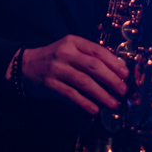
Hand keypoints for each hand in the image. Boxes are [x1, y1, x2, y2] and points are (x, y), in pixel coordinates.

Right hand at [14, 35, 128, 113]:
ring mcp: (56, 68)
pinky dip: (84, 103)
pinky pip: (71, 94)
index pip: (98, 51)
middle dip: (111, 80)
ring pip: (84, 82)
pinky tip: (94, 109)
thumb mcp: (71, 49)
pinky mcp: (50, 84)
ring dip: (101, 94)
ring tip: (113, 104)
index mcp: (73, 42)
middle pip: (93, 66)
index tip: (125, 74)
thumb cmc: (55, 58)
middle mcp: (65, 53)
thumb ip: (89, 56)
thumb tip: (116, 71)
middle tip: (123, 91)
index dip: (114, 63)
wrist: (26, 65)